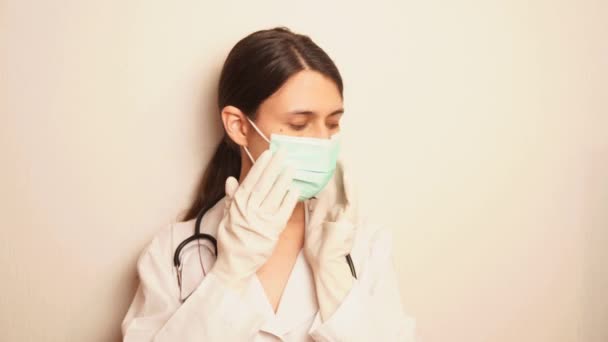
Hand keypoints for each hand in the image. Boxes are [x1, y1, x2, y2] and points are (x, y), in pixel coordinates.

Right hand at [210, 148, 299, 292]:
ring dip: (284, 180)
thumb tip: (230, 180)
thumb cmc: (230, 240)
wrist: (235, 264)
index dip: (261, 166)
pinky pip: (283, 212)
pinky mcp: (273, 231)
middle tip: (284, 154)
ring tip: (292, 168)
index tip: (268, 154)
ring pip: (275, 195)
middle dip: (274, 167)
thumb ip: (231, 198)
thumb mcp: (226, 217)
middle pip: (264, 184)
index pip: (251, 180)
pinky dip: (289, 200)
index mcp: (238, 204)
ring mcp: (262, 220)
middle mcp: (250, 210)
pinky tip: (295, 189)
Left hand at [303, 160, 357, 321]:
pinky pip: (351, 198)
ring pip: (346, 187)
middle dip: (334, 167)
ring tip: (341, 156)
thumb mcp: (312, 221)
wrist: (325, 264)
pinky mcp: (351, 217)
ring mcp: (346, 212)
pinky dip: (350, 185)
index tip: (318, 156)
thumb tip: (306, 191)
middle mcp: (338, 207)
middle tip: (330, 149)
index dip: (323, 170)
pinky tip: (348, 173)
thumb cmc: (319, 247)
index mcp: (328, 207)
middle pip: (336, 182)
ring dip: (345, 171)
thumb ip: (311, 206)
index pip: (326, 184)